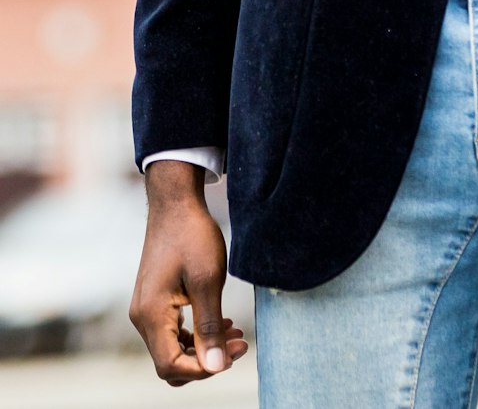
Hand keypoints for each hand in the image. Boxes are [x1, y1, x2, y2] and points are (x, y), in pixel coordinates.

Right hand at [130, 161, 248, 385]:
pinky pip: (172, 332)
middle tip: (238, 344)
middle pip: (169, 362)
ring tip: (235, 333)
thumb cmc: (192, 236)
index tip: (234, 354)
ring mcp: (146, 309)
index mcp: (151, 315)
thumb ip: (210, 327)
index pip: (170, 365)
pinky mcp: (154, 301)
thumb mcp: (208, 281)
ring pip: (172, 348)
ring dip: (203, 348)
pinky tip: (221, 323)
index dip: (203, 370)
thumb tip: (216, 367)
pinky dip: (196, 334)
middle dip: (205, 361)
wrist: (176, 204)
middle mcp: (142, 317)